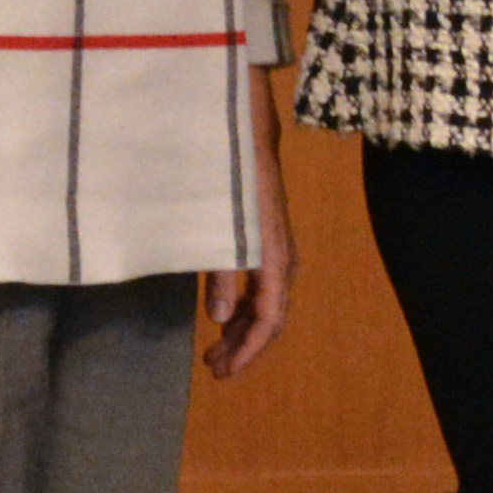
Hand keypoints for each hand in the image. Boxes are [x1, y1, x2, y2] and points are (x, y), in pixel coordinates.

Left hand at [199, 90, 293, 378]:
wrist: (241, 120)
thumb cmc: (227, 170)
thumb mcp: (219, 224)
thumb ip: (221, 272)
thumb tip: (219, 317)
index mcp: (274, 257)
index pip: (268, 319)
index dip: (248, 351)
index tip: (223, 373)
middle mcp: (279, 255)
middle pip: (269, 315)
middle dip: (243, 346)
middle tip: (213, 367)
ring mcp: (272, 244)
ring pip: (264, 300)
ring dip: (241, 327)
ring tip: (215, 348)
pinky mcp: (261, 233)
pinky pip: (258, 280)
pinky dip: (240, 302)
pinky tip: (221, 309)